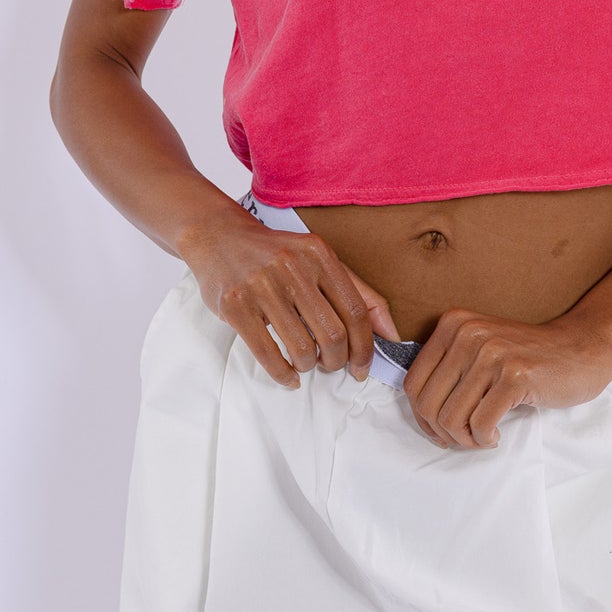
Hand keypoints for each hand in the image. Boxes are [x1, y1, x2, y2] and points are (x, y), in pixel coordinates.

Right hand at [182, 211, 400, 387]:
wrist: (219, 236)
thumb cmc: (277, 254)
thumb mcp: (319, 260)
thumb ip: (358, 293)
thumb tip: (392, 334)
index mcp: (319, 254)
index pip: (356, 311)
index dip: (365, 347)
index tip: (362, 367)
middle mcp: (293, 266)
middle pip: (333, 333)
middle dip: (337, 361)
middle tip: (331, 365)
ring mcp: (261, 285)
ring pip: (301, 347)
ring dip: (309, 366)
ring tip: (306, 363)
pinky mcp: (235, 305)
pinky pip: (266, 353)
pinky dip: (283, 374)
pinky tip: (288, 376)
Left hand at [401, 308, 611, 450]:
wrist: (582, 348)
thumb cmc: (529, 358)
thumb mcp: (479, 349)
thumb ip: (449, 368)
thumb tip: (419, 412)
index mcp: (453, 324)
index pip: (413, 383)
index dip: (423, 417)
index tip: (443, 428)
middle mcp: (468, 334)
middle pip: (427, 404)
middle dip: (443, 432)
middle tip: (466, 437)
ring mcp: (492, 353)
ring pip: (451, 418)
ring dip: (465, 440)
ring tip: (483, 437)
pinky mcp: (515, 376)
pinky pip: (480, 424)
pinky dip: (484, 439)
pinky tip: (496, 435)